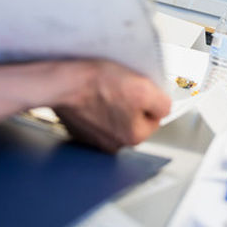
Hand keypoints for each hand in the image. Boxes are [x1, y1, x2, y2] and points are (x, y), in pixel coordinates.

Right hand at [53, 60, 171, 151]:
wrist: (62, 82)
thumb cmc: (96, 84)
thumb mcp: (144, 88)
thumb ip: (162, 104)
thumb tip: (165, 109)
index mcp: (133, 137)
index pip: (155, 117)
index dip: (150, 98)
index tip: (142, 89)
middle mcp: (113, 144)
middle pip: (135, 118)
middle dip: (132, 103)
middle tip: (122, 86)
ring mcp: (94, 138)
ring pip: (116, 117)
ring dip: (114, 104)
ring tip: (106, 89)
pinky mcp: (79, 128)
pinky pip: (97, 116)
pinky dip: (97, 106)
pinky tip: (93, 95)